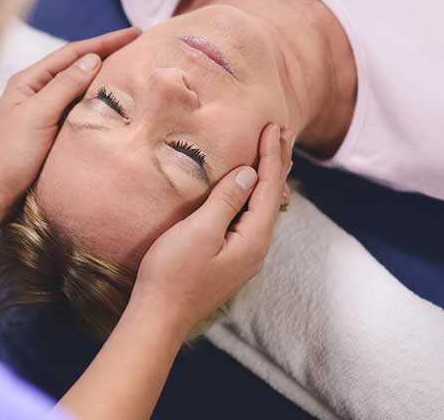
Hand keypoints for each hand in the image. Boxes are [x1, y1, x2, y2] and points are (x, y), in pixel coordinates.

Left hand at [0, 27, 140, 220]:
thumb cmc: (8, 153)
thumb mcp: (37, 115)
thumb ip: (64, 86)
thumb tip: (93, 58)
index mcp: (30, 80)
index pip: (73, 53)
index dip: (105, 41)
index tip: (135, 33)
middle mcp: (38, 92)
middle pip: (78, 66)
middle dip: (108, 55)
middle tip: (140, 48)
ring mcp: (45, 112)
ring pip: (81, 89)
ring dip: (105, 79)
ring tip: (134, 71)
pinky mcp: (52, 133)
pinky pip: (80, 111)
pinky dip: (98, 104)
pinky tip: (115, 106)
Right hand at [129, 123, 293, 337]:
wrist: (159, 315)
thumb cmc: (174, 273)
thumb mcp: (199, 232)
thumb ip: (226, 201)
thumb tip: (249, 174)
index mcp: (253, 239)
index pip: (269, 188)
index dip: (271, 155)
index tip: (273, 126)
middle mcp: (256, 248)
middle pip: (273, 197)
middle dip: (277, 163)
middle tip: (284, 132)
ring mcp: (244, 255)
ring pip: (263, 207)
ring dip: (268, 177)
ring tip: (275, 154)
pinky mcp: (230, 258)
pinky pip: (251, 217)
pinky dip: (254, 195)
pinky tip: (251, 191)